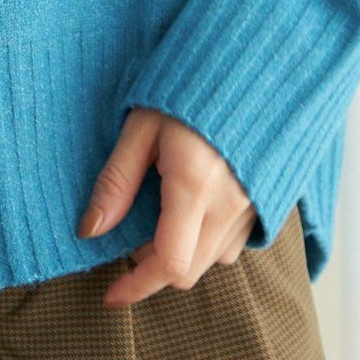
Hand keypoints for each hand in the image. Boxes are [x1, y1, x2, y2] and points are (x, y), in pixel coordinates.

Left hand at [76, 105, 256, 306]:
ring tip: (159, 214)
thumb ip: (116, 180)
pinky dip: (208, 240)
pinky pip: (234, 243)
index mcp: (195, 187)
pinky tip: (192, 208)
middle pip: (189, 271)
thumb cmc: (189, 86)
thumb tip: (90, 229)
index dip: (136, 286)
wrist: (254, 64)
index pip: (168, 264)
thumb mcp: (141, 126)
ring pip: (214, 260)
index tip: (110, 294)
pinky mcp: (268, 201)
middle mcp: (231, 206)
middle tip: (129, 236)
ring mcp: (254, 206)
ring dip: (182, 253)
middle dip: (153, 267)